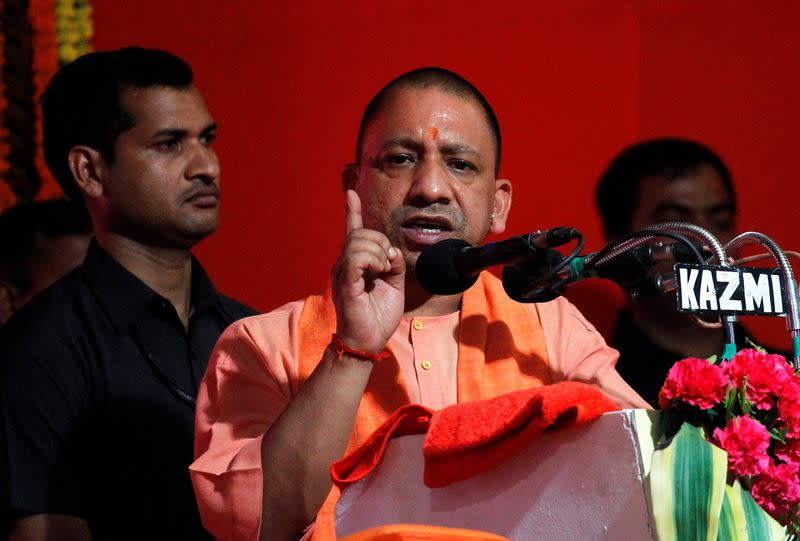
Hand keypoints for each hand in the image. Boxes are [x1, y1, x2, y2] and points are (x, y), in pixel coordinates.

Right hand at [331, 190, 404, 352]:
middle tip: (387, 265)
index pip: (353, 232)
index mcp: (356, 263)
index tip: (351, 193)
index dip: (352, 211)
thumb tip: (390, 251)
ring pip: (359, 241)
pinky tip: (377, 272)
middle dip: (381, 241)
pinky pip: (356, 257)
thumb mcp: (394, 285)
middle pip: (361, 233)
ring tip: (381, 271)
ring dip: (378, 252)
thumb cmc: (378, 316)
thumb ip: (393, 264)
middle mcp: (345, 264)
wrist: (368, 341)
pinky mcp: (345, 282)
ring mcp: (343, 272)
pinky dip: (371, 260)